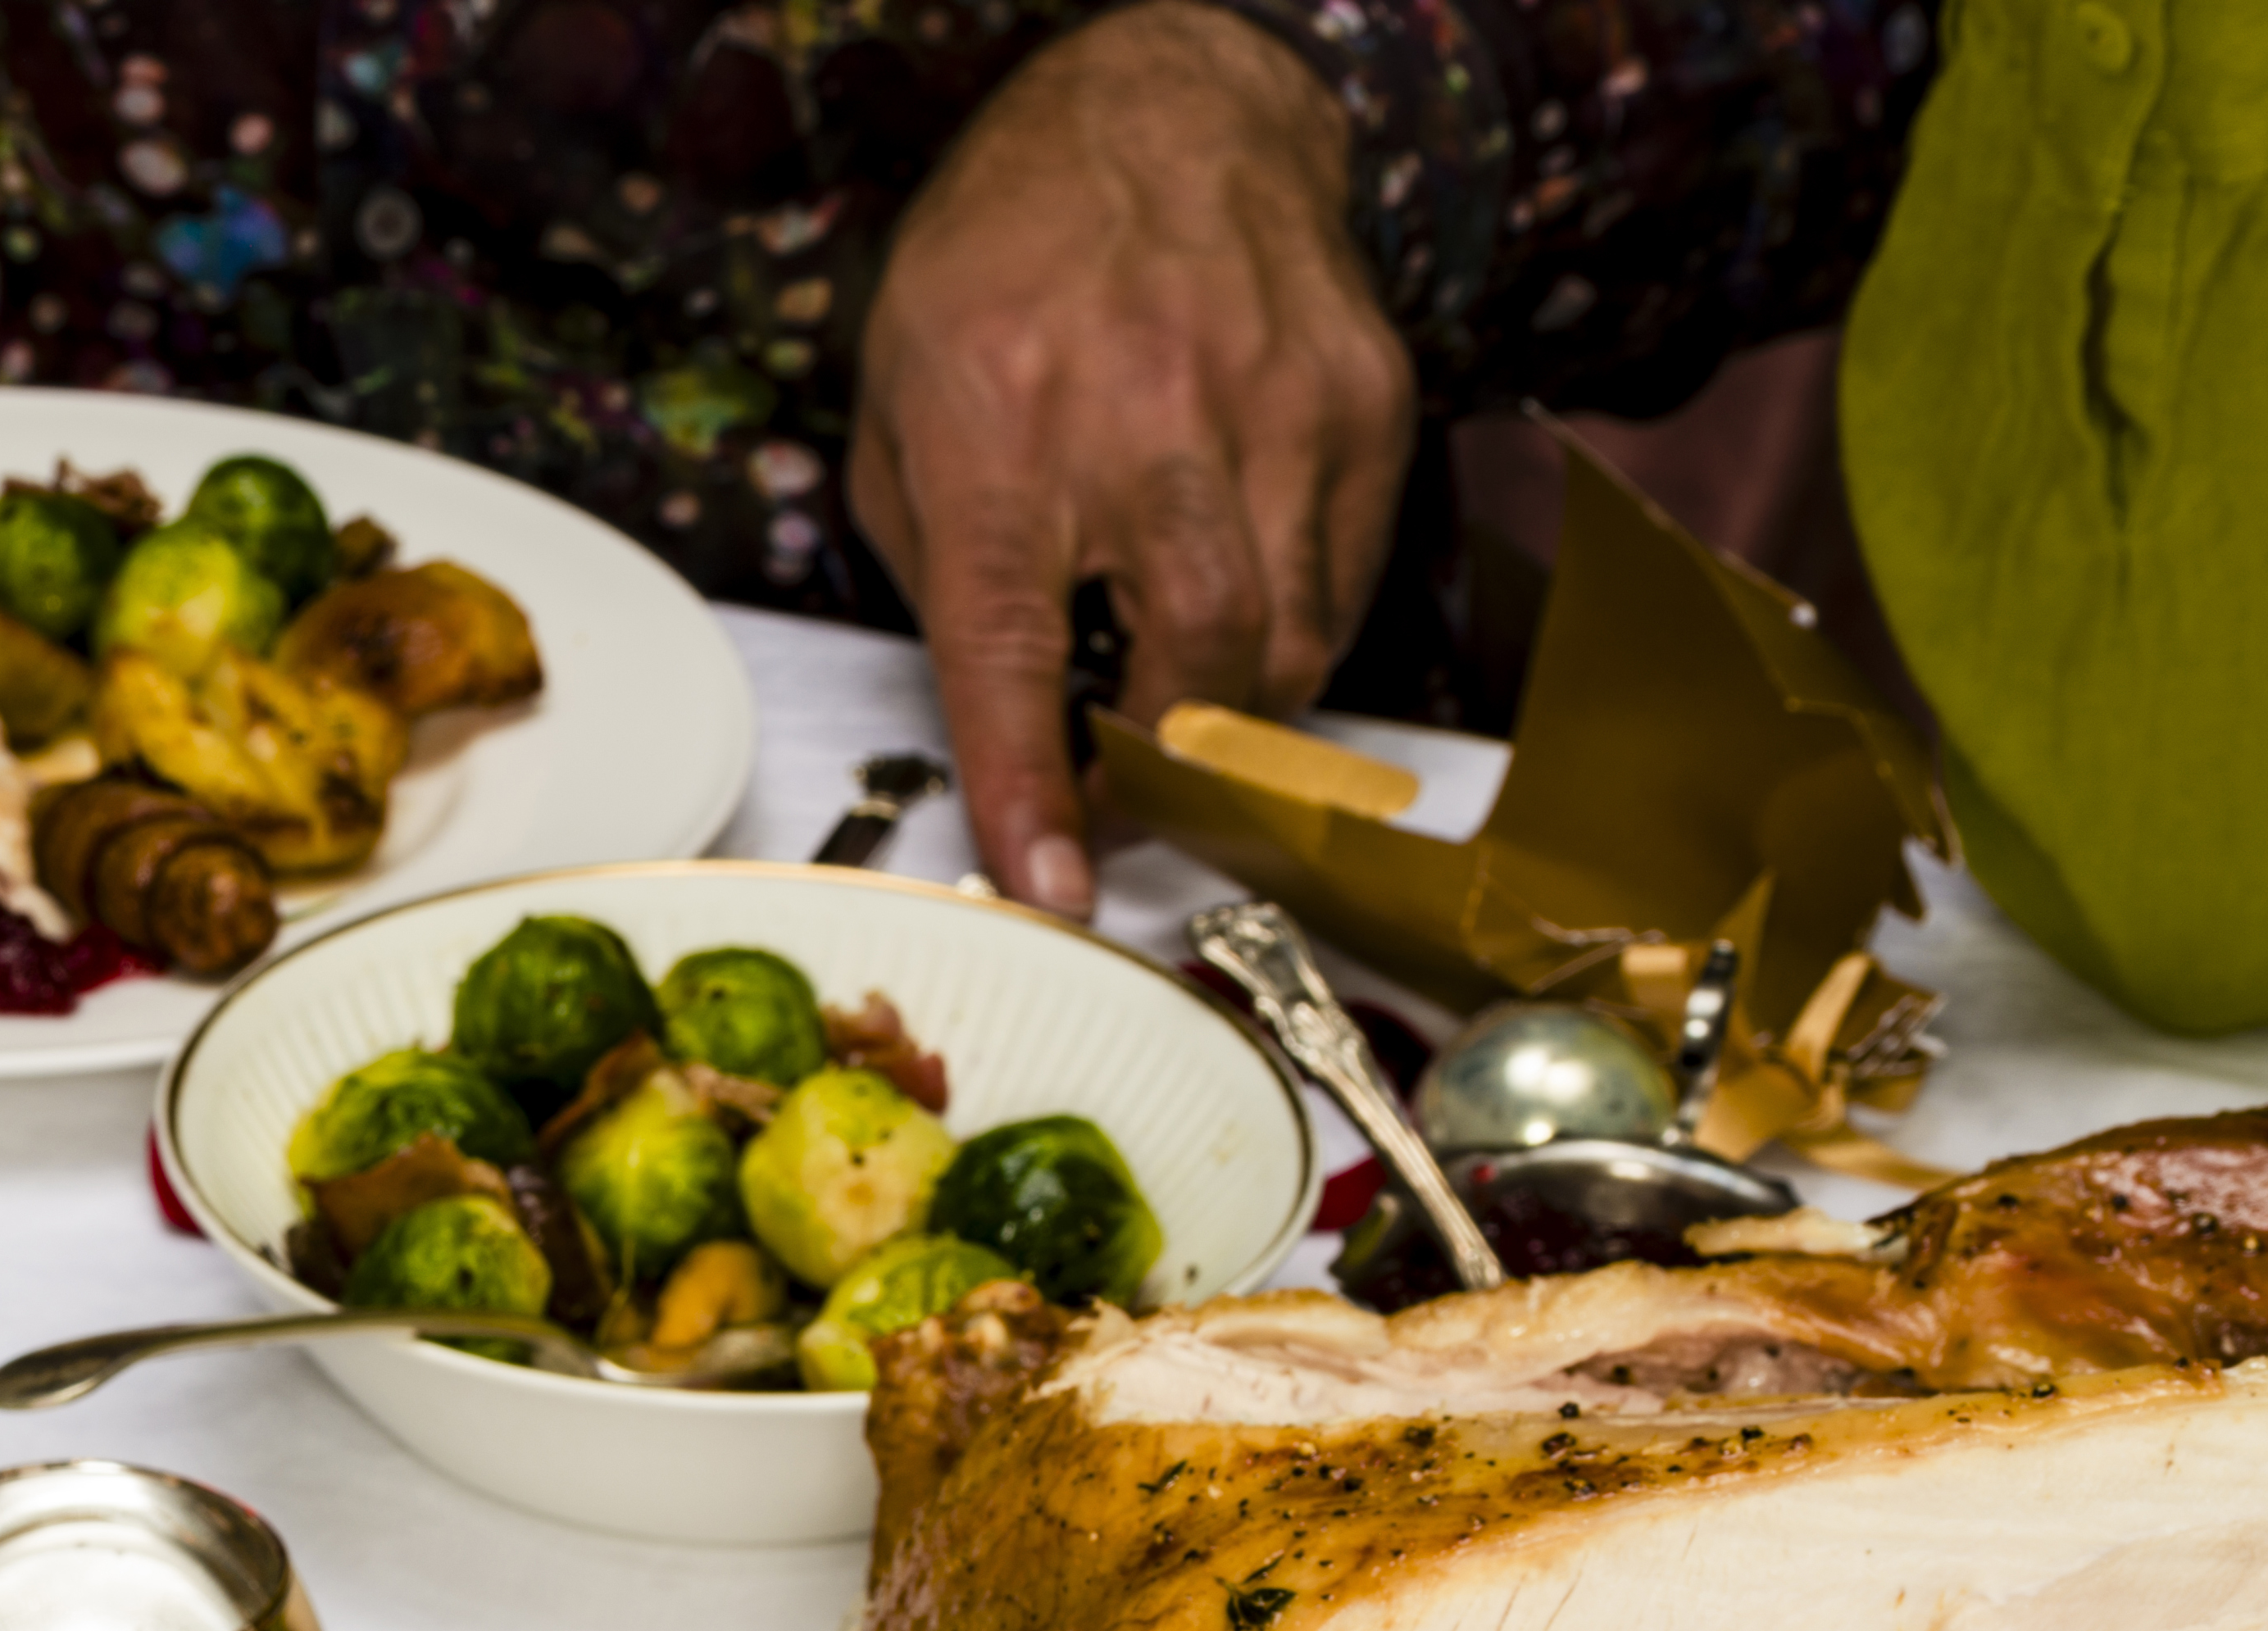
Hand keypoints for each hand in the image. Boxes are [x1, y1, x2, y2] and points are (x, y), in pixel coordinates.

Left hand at [848, 0, 1421, 922]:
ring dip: (1234, 711)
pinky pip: (1345, 579)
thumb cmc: (1008, 266)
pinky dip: (1293, 626)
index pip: (1015, 648)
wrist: (1163, 109)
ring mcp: (1279, 406)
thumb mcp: (902, 408)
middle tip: (1126, 792)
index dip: (1034, 783)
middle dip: (1169, 767)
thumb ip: (939, 570)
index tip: (1055, 884)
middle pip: (1199, 659)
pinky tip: (1239, 589)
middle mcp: (1150, 419)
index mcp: (1003, 432)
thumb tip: (1001, 722)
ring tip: (1182, 691)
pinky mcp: (1365, 402)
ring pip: (1290, 641)